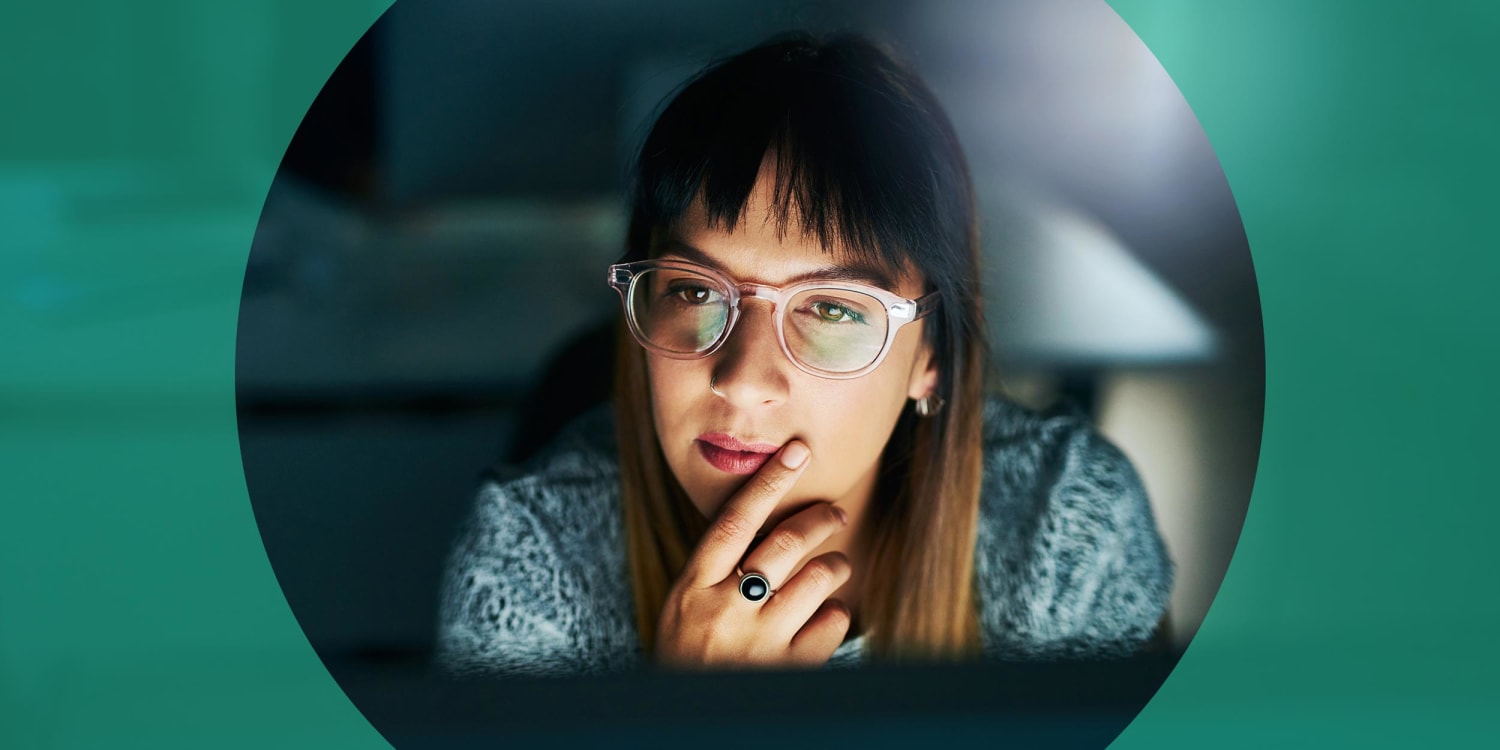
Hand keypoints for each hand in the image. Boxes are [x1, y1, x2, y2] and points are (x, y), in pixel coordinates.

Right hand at [654, 441, 853, 667]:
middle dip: (819, 519)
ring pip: (818, 578)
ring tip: (835, 567)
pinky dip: (836, 613)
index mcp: (692, 588)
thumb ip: (714, 572)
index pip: (733, 520)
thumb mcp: (683, 612)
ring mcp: (758, 642)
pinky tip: (825, 617)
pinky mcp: (790, 670)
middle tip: (835, 514)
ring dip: (835, 565)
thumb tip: (761, 522)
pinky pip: (832, 623)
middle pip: (784, 543)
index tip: (797, 452)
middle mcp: (724, 610)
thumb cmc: (688, 661)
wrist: (689, 724)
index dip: (768, 482)